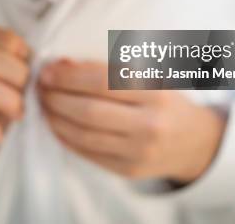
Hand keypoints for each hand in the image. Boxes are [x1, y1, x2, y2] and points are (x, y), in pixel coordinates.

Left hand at [38, 59, 225, 182]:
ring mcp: (139, 152)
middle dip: (56, 97)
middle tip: (40, 86)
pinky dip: (65, 137)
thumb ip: (109, 68)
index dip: (69, 76)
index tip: (48, 70)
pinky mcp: (128, 170)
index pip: (103, 82)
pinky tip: (56, 123)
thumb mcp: (150, 75)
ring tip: (43, 103)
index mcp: (156, 93)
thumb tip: (63, 64)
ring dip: (55, 118)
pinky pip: (88, 153)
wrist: (194, 141)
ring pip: (84, 136)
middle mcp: (150, 125)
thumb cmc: (165, 99)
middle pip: (89, 111)